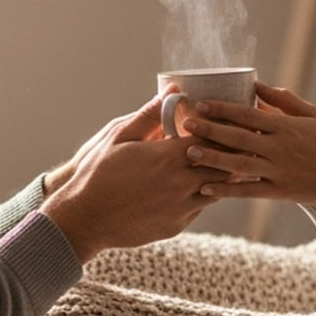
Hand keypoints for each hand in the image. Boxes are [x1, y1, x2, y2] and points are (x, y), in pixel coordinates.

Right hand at [41, 95, 220, 261]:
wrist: (83, 218)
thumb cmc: (96, 173)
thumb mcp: (118, 136)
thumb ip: (150, 114)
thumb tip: (173, 90)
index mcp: (168, 157)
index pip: (211, 138)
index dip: (219, 129)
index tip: (223, 122)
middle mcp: (180, 183)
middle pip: (222, 165)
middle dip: (227, 152)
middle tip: (233, 142)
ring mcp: (180, 208)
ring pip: (217, 188)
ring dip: (219, 175)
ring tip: (220, 163)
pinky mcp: (176, 225)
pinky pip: (200, 207)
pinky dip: (203, 194)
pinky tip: (197, 185)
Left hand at [182, 81, 315, 204]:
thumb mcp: (312, 114)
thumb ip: (283, 99)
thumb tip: (256, 84)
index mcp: (285, 126)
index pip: (247, 114)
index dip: (222, 109)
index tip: (201, 104)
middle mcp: (278, 148)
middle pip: (238, 137)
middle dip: (210, 130)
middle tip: (187, 124)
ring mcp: (277, 170)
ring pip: (238, 165)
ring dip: (212, 159)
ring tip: (189, 153)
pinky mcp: (279, 191)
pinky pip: (248, 191)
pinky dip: (227, 190)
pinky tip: (206, 189)